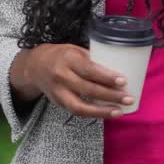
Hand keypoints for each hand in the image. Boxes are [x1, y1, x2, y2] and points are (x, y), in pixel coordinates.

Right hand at [11, 44, 131, 118]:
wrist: (35, 66)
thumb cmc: (63, 55)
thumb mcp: (76, 50)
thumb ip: (94, 59)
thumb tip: (120, 67)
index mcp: (68, 58)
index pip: (89, 69)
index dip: (106, 77)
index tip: (123, 81)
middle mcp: (61, 76)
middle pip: (88, 89)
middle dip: (110, 96)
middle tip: (128, 98)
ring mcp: (58, 92)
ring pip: (80, 106)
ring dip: (102, 111)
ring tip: (120, 111)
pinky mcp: (57, 103)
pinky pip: (76, 111)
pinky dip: (93, 114)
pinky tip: (107, 113)